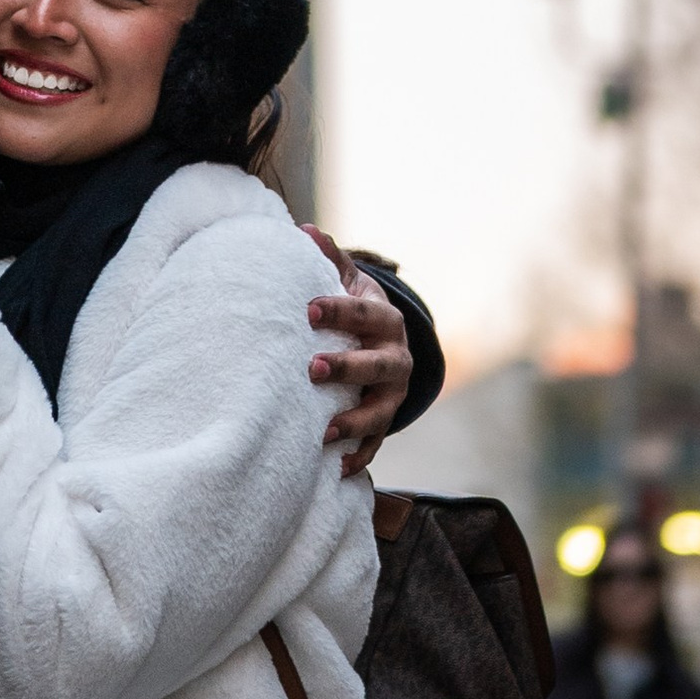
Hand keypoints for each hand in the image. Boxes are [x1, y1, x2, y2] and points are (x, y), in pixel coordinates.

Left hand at [303, 235, 410, 475]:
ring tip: (324, 431)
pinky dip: (359, 457)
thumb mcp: (348, 281)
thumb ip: (329, 258)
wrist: (387, 342)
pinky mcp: (386, 423)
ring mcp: (393, 393)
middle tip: (311, 369)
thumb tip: (303, 230)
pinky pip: (377, 444)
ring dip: (354, 421)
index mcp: (385, 319)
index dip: (338, 311)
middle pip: (377, 364)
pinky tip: (337, 468)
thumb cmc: (356, 309)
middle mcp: (396, 357)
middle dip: (347, 367)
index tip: (308, 310)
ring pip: (381, 411)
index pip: (364, 313)